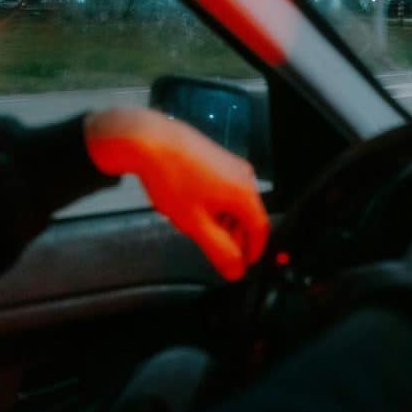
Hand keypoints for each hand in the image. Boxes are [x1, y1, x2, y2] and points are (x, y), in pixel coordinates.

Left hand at [85, 108, 268, 280]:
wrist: (150, 139)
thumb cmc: (174, 182)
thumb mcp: (195, 223)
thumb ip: (219, 250)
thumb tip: (238, 272)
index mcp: (245, 194)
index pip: (261, 229)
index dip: (254, 250)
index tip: (243, 264)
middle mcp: (245, 176)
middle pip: (249, 214)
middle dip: (236, 236)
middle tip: (218, 251)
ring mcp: (232, 163)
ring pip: (236, 201)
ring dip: (225, 220)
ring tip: (199, 228)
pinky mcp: (219, 156)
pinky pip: (226, 187)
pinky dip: (218, 203)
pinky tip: (194, 206)